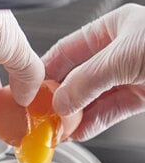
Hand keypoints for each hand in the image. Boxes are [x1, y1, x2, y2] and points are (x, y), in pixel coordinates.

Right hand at [44, 3, 144, 140]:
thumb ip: (85, 81)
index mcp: (112, 29)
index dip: (45, 73)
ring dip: (73, 116)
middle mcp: (118, 51)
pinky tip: (79, 133)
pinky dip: (93, 124)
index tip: (29, 94)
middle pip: (77, 78)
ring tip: (56, 131)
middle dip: (58, 99)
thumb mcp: (121, 58)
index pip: (66, 51)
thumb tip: (59, 102)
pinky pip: (110, 111)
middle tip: (40, 118)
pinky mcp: (142, 97)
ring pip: (91, 98)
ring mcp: (130, 75)